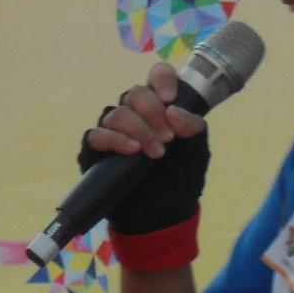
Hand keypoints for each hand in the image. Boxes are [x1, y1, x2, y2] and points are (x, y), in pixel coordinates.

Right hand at [78, 62, 211, 235]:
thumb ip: (193, 129)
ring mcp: (114, 131)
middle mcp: (135, 114)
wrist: (164, 216)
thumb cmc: (181, 180)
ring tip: (156, 153)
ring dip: (138, 130)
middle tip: (169, 138)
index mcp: (160, 106)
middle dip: (152, 112)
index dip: (162, 79)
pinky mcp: (96, 152)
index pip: (156, 75)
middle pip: (134, 93)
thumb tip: (174, 112)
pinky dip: (114, 140)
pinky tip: (132, 151)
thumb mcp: (197, 153)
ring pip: (116, 113)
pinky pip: (97, 135)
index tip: (170, 98)